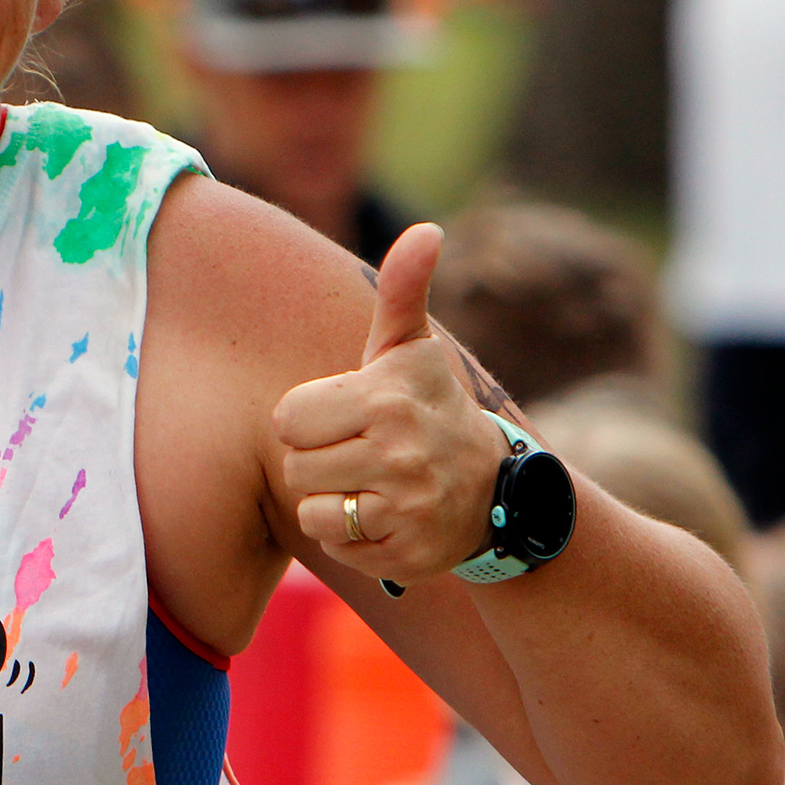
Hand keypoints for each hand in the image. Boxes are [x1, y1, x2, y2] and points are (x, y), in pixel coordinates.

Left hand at [272, 224, 499, 589]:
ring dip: (331, 501)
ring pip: (311, 510)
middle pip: (294, 467)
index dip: (308, 419)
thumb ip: (403, 289)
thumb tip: (426, 230)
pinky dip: (351, 538)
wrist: (497, 489)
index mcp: (385, 399)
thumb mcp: (410, 349)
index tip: (346, 415)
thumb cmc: (429, 407)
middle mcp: (399, 454)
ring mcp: (407, 508)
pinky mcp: (408, 554)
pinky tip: (384, 517)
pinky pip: (337, 547)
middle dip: (317, 460)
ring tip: (370, 484)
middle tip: (360, 451)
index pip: (287, 418)